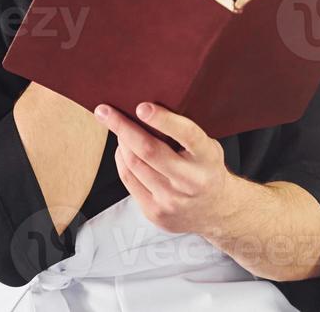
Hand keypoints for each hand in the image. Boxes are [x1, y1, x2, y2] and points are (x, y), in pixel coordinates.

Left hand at [94, 102, 244, 238]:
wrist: (214, 211)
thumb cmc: (206, 169)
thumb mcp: (208, 148)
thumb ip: (185, 133)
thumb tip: (147, 109)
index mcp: (208, 158)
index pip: (187, 135)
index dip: (163, 120)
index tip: (142, 107)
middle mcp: (191, 181)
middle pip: (149, 151)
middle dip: (123, 127)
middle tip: (105, 111)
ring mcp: (171, 199)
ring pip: (134, 164)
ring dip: (121, 142)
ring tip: (116, 127)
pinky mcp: (154, 211)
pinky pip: (129, 179)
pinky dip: (122, 159)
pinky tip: (123, 149)